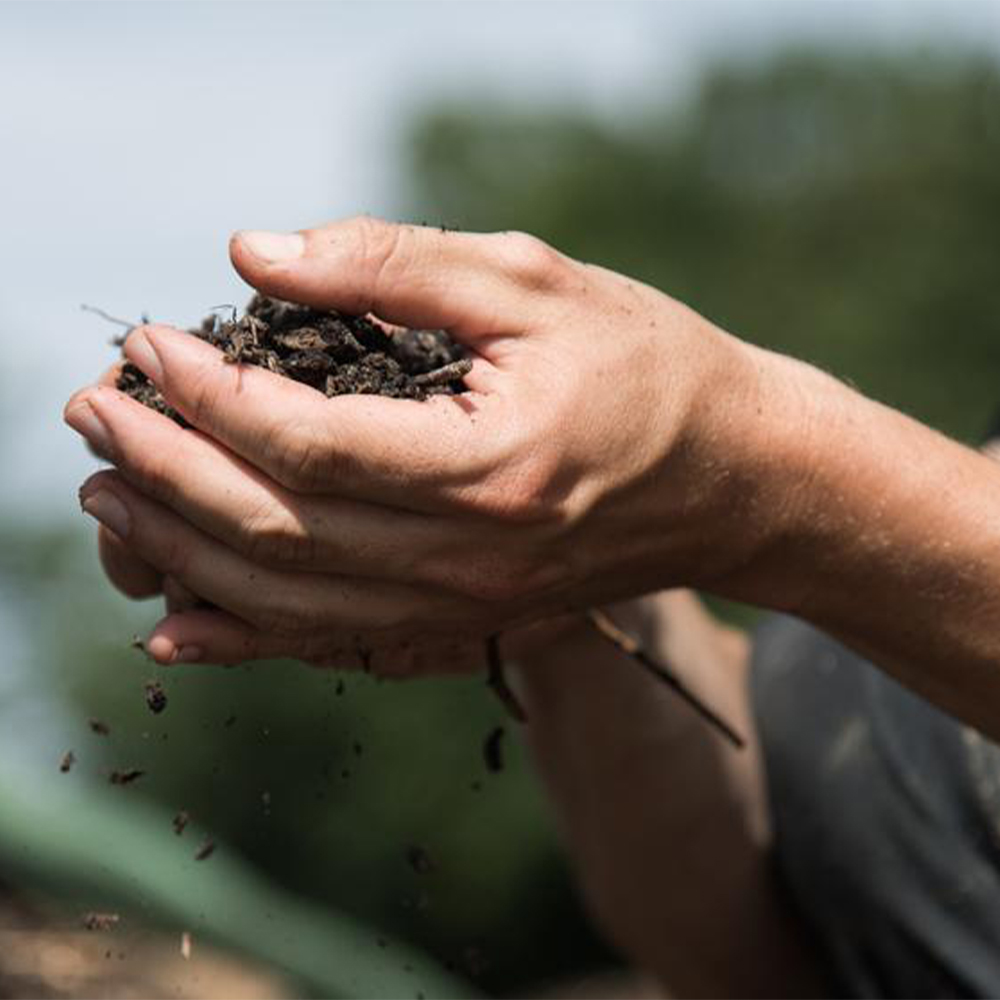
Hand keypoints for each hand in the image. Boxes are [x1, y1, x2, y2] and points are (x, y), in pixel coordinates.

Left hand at [64, 217, 790, 666]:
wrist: (737, 478)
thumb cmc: (650, 367)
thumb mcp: (535, 284)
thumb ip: (393, 263)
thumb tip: (255, 253)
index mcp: (491, 467)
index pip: (308, 443)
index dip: (209, 397)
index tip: (148, 347)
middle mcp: (471, 559)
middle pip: (277, 531)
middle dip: (164, 472)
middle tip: (92, 415)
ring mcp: (467, 609)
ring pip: (288, 599)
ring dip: (181, 549)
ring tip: (107, 496)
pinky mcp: (466, 626)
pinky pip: (333, 645)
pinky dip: (244, 636)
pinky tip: (175, 621)